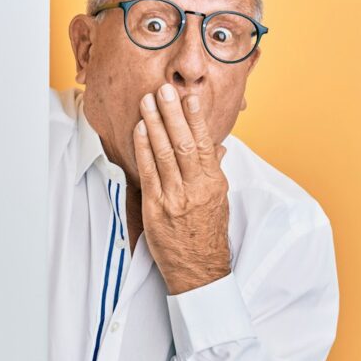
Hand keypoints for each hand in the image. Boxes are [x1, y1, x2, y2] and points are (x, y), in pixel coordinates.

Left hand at [132, 83, 232, 294]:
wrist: (199, 270)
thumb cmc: (208, 235)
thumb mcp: (220, 201)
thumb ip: (216, 171)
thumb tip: (219, 148)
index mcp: (214, 184)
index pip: (206, 144)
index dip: (196, 119)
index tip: (189, 98)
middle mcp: (196, 189)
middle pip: (184, 144)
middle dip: (172, 114)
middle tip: (164, 90)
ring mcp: (175, 198)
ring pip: (165, 154)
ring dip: (155, 125)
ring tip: (147, 102)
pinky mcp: (156, 208)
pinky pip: (149, 172)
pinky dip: (143, 149)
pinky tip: (140, 130)